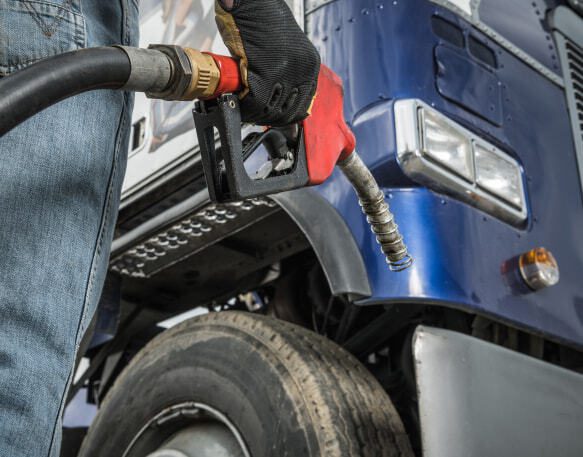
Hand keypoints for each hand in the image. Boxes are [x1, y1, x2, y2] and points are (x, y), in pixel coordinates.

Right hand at [215, 0, 320, 125]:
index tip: (268, 117)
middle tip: (250, 112)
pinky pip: (254, 101)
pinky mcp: (266, 69)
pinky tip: (237, 99)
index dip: (282, 118)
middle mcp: (303, 68)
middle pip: (285, 112)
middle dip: (265, 117)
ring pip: (269, 109)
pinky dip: (244, 105)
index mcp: (310, 65)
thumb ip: (287, 74)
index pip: (302, 107)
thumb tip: (279, 100)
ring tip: (242, 105)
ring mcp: (286, 70)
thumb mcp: (285, 51)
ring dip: (253, 111)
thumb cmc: (261, 20)